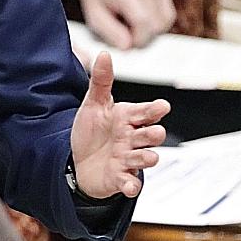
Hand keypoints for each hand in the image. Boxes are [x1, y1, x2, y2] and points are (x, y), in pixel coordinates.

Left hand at [69, 53, 169, 198]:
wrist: (78, 161)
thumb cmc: (92, 132)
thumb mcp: (93, 105)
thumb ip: (101, 81)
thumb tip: (104, 54)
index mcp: (128, 118)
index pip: (146, 112)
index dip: (154, 110)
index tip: (162, 107)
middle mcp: (132, 139)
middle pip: (151, 135)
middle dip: (154, 134)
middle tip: (153, 132)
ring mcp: (128, 159)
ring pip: (146, 158)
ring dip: (147, 158)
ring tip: (148, 157)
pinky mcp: (120, 178)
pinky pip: (130, 182)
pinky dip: (132, 185)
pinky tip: (130, 187)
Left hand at [74, 0, 176, 49]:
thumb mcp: (94, 15)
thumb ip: (111, 33)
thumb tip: (129, 47)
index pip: (144, 23)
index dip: (138, 40)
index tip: (126, 42)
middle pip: (158, 25)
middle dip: (145, 37)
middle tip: (127, 32)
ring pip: (166, 21)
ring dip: (152, 30)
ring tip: (132, 23)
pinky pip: (168, 13)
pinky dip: (157, 21)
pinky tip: (140, 17)